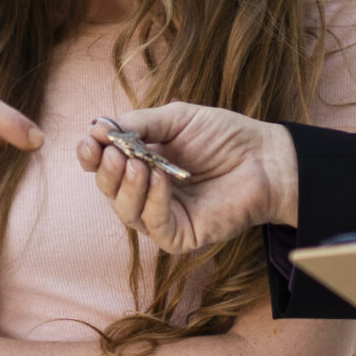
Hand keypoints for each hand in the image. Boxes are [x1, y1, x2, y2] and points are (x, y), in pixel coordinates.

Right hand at [76, 105, 298, 252]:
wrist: (266, 157)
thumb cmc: (224, 136)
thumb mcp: (177, 119)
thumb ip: (140, 123)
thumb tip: (97, 127)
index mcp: (141, 163)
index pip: (105, 165)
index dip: (92, 156)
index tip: (88, 141)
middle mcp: (146, 193)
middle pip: (110, 190)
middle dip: (105, 172)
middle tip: (111, 153)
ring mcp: (162, 216)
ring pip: (126, 212)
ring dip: (127, 186)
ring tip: (137, 163)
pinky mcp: (181, 235)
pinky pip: (155, 226)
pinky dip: (151, 202)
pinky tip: (158, 179)